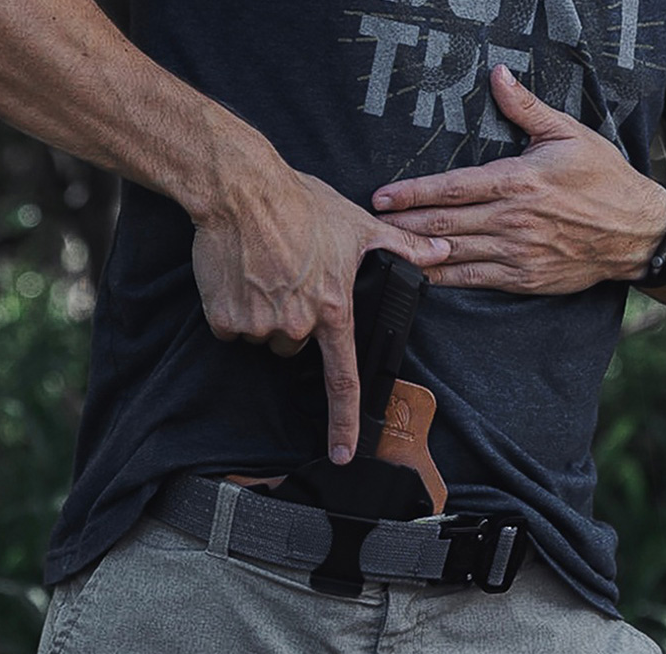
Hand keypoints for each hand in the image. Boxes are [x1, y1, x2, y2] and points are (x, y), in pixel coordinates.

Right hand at [191, 167, 449, 463]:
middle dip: (294, 322)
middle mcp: (296, 324)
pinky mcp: (224, 318)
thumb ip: (402, 247)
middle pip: (295, 346)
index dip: (344, 422)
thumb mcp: (357, 224)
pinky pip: (231, 327)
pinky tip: (240, 275)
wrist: (240, 188)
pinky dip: (233, 308)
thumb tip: (440, 254)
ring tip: (265, 269)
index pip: (343, 379)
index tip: (344, 452)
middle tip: (291, 277)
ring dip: (263, 314)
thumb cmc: (301, 203)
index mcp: (332, 309)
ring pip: (263, 336)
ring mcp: (258, 323)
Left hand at [372, 65, 665, 293]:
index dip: (412, 193)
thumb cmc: (604, 179)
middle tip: (366, 227)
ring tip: (381, 253)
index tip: (382, 196)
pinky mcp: (521, 279)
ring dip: (413, 253)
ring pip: (451, 253)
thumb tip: (498, 75)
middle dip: (400, 226)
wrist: (637, 232)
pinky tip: (417, 276)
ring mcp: (515, 252)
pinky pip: (472, 280)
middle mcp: (511, 219)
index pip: (452, 187)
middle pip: (442, 224)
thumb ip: (526, 108)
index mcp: (517, 181)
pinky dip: (443, 278)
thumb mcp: (569, 134)